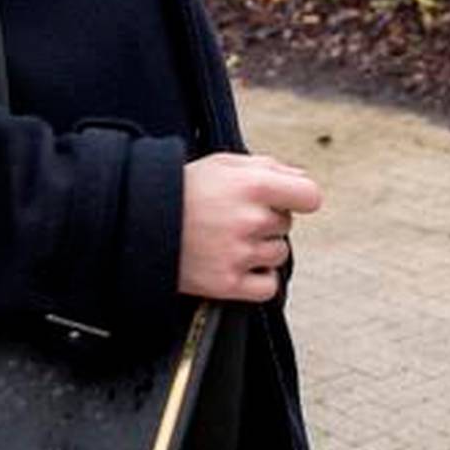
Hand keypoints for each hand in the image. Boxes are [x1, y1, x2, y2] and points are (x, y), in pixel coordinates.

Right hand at [177, 153, 322, 303]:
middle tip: (235, 216)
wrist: (139, 223)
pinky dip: (258, 278)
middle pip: (287, 224)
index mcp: (253, 185)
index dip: (299, 197)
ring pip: (278, 253)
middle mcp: (251, 220)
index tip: (288, 200)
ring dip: (261, 248)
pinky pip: (268, 286)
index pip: (309, 196)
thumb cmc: (183, 190)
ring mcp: (240, 254)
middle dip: (268, 219)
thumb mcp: (223, 163)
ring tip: (230, 238)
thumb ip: (268, 166)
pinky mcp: (228, 284)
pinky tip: (238, 264)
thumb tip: (300, 178)